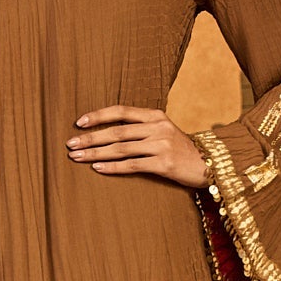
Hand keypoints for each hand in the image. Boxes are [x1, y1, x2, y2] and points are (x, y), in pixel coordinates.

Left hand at [66, 106, 209, 186]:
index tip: (79, 123)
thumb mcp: (164, 132)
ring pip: (121, 148)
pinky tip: (97, 168)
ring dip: (96, 153)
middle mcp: (158, 127)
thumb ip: (141, 128)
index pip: (121, 111)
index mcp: (156, 116)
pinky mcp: (164, 163)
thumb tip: (107, 133)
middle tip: (70, 145)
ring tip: (78, 158)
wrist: (210, 165)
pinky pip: (132, 165)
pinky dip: (113, 167)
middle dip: (90, 138)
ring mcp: (162, 145)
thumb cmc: (181, 151)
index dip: (98, 116)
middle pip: (116, 131)